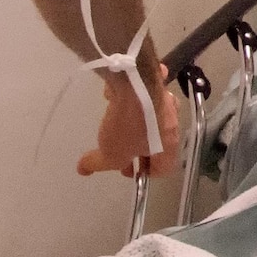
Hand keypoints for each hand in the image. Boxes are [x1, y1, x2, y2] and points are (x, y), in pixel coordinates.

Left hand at [79, 62, 180, 178]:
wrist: (136, 83)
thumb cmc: (130, 125)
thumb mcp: (111, 153)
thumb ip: (99, 163)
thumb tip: (84, 169)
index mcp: (167, 146)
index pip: (164, 168)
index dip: (145, 173)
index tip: (126, 168)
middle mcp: (171, 124)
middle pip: (158, 142)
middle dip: (137, 144)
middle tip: (118, 144)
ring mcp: (165, 102)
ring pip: (152, 116)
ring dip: (136, 120)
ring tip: (115, 117)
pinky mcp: (155, 84)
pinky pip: (145, 94)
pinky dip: (133, 97)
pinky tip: (115, 94)